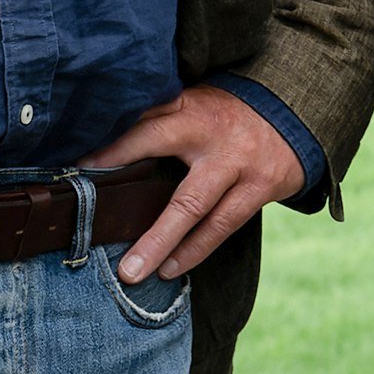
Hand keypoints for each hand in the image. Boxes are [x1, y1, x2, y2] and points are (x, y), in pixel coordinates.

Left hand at [91, 81, 308, 283]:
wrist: (294, 108)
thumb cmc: (225, 111)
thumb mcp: (193, 101)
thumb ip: (157, 117)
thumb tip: (101, 139)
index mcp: (191, 110)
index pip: (145, 131)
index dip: (113, 153)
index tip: (79, 173)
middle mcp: (215, 137)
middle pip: (172, 179)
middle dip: (140, 216)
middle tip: (103, 237)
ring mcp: (240, 164)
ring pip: (198, 210)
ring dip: (165, 243)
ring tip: (135, 272)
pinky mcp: (261, 186)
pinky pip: (225, 224)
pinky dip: (196, 248)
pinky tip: (172, 266)